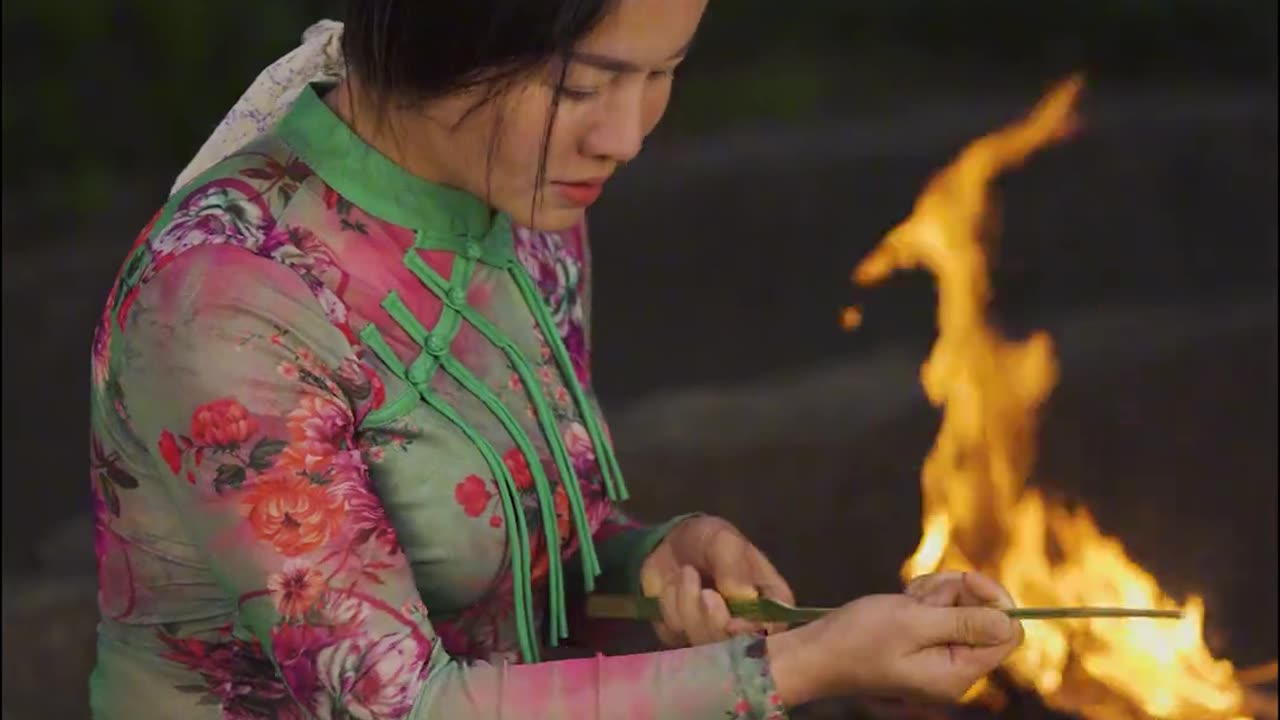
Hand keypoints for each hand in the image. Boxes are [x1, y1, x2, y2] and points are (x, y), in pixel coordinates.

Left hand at [639, 516, 794, 647]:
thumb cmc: (707, 540)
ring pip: (703, 645)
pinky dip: (670, 610)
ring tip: (686, 574)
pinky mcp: (683, 640)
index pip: (773, 633)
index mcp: (769, 605)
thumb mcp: (724, 541)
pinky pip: (675, 637)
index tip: (733, 623)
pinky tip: (672, 588)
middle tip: (705, 592)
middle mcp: (746, 628)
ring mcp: (713, 637)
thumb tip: (744, 597)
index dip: (754, 635)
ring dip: (689, 606)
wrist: (670, 542)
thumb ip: (734, 568)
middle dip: (714, 622)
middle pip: (735, 648)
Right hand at [766, 571, 1022, 705]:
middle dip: (957, 594)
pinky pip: (941, 612)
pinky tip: (902, 603)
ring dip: (936, 594)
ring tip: (906, 601)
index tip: (966, 579)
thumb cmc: (859, 639)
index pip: (1007, 633)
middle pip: (984, 616)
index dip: (994, 600)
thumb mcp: (913, 623)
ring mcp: (940, 657)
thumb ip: (965, 622)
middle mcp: (955, 670)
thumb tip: (1009, 622)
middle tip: (920, 595)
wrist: (818, 652)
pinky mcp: (925, 645)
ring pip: (961, 608)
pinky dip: (924, 600)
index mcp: (957, 673)